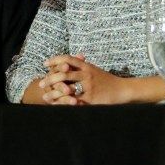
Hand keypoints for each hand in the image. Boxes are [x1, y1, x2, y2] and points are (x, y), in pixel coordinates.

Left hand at [26, 54, 151, 105]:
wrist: (123, 90)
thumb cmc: (107, 80)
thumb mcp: (94, 70)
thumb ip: (83, 65)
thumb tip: (73, 58)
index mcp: (86, 66)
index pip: (67, 59)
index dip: (54, 60)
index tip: (45, 64)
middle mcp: (87, 74)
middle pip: (63, 73)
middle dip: (50, 79)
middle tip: (41, 84)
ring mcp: (89, 86)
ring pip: (67, 88)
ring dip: (54, 93)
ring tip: (46, 97)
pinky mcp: (92, 98)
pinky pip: (76, 101)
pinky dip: (65, 103)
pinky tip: (57, 106)